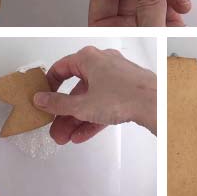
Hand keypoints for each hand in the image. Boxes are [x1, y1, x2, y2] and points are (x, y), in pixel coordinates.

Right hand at [33, 46, 156, 143]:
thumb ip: (58, 104)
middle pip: (77, 88)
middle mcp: (103, 63)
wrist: (155, 104)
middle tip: (56, 127)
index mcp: (89, 58)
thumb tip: (42, 99)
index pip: (61, 68)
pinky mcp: (126, 89)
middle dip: (64, 112)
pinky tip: (83, 134)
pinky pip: (105, 103)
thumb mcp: (82, 105)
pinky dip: (93, 117)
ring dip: (77, 119)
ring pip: (91, 98)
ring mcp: (116, 76)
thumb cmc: (124, 95)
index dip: (49, 85)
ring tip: (67, 137)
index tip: (44, 99)